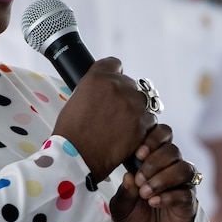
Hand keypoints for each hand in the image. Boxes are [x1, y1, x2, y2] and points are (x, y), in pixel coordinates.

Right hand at [49, 57, 155, 178]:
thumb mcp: (76, 99)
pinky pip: (150, 119)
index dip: (115, 75)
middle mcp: (116, 87)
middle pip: (130, 84)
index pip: (115, 64)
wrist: (76, 157)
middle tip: (116, 113)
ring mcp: (131, 104)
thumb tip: (106, 90)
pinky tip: (129, 135)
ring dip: (136, 110)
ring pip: (142, 101)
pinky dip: (143, 127)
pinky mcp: (141, 123)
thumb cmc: (71, 134)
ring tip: (122, 126)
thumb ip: (95, 89)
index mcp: (97, 78)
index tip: (116, 82)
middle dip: (125, 96)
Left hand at [109, 125, 200, 221]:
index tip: (138, 154)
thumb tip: (129, 176)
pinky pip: (186, 192)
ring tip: (145, 193)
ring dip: (162, 179)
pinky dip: (168, 196)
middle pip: (173, 150)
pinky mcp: (189, 200)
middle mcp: (170, 167)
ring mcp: (182, 183)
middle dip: (154, 163)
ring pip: (182, 168)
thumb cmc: (134, 216)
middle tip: (139, 180)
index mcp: (153, 159)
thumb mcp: (120, 205)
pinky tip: (154, 202)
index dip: (153, 139)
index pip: (162, 135)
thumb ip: (125, 191)